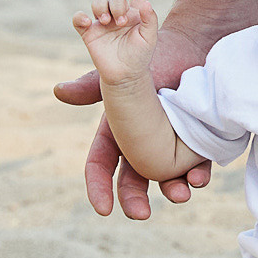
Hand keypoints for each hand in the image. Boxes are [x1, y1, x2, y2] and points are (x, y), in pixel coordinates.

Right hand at [52, 19, 211, 219]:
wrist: (197, 43)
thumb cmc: (155, 54)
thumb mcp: (123, 72)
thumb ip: (92, 86)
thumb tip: (58, 91)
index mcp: (120, 130)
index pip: (102, 164)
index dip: (98, 186)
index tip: (101, 209)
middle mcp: (144, 142)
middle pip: (134, 180)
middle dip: (135, 200)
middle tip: (141, 214)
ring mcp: (172, 144)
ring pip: (168, 177)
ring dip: (173, 190)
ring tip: (180, 193)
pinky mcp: (199, 141)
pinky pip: (197, 165)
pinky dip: (198, 174)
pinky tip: (199, 176)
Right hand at [71, 0, 161, 84]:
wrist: (125, 75)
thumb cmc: (139, 55)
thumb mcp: (149, 38)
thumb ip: (150, 19)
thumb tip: (146, 2)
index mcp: (135, 14)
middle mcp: (118, 15)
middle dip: (118, 6)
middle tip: (122, 22)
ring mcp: (103, 23)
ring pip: (98, 2)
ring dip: (101, 7)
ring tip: (106, 22)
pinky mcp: (89, 33)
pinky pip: (78, 19)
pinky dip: (79, 17)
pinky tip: (87, 22)